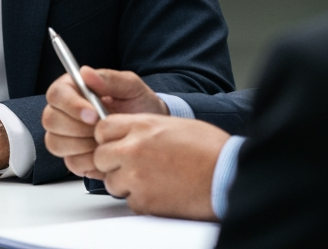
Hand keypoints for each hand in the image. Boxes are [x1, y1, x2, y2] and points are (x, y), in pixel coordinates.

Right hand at [42, 67, 166, 177]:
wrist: (149, 135)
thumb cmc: (140, 106)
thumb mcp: (132, 88)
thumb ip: (110, 79)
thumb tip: (86, 73)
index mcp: (73, 89)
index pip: (56, 94)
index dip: (71, 105)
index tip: (93, 115)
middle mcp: (64, 112)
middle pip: (50, 120)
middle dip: (78, 128)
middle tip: (102, 130)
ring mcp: (65, 136)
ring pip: (56, 143)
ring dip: (83, 145)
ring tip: (106, 140)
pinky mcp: (73, 157)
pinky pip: (71, 162)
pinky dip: (91, 161)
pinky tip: (105, 154)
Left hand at [93, 114, 227, 220]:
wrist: (227, 176)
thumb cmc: (209, 149)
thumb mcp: (172, 126)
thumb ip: (143, 128)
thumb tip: (127, 134)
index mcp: (142, 126)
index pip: (103, 129)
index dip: (108, 138)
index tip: (116, 143)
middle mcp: (133, 149)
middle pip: (100, 156)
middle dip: (111, 162)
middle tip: (129, 165)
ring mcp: (136, 176)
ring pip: (111, 181)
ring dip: (124, 182)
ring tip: (151, 179)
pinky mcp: (143, 201)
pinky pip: (128, 201)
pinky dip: (141, 199)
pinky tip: (161, 191)